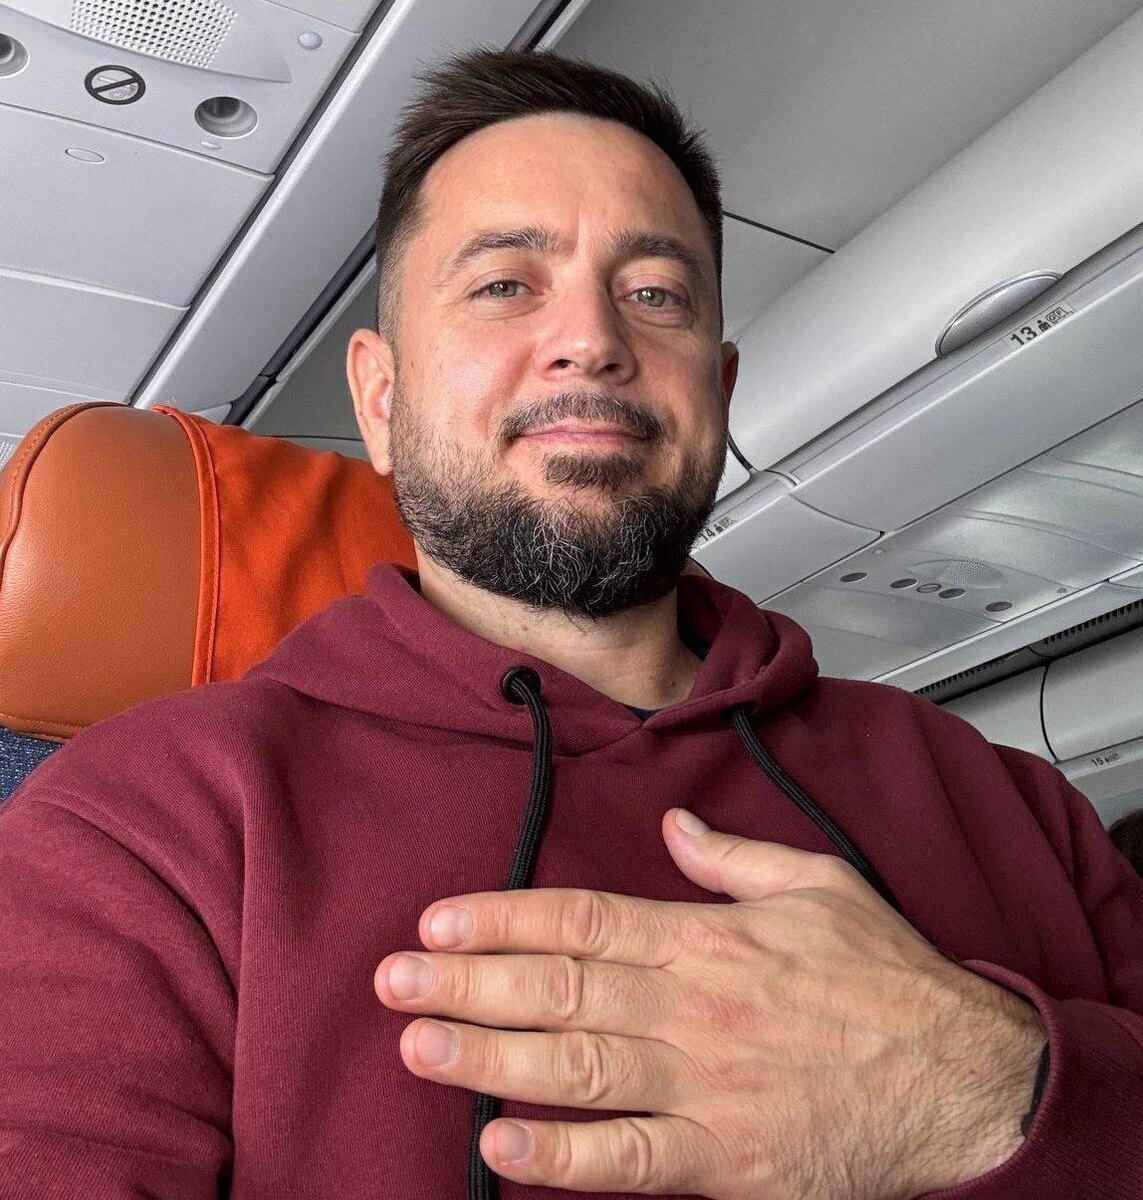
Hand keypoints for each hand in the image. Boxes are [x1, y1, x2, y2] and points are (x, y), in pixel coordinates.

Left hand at [375, 810, 1045, 1198]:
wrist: (965, 1077)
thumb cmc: (889, 978)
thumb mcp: (820, 882)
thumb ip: (734, 855)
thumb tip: (674, 824)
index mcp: (707, 937)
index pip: (581, 917)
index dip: (501, 918)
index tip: (440, 922)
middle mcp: (693, 1006)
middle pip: (559, 987)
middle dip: (466, 985)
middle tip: (394, 981)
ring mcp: (704, 1085)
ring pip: (577, 1067)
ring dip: (489, 1057)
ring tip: (419, 1045)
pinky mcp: (725, 1159)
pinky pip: (630, 1160)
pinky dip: (563, 1157)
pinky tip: (501, 1145)